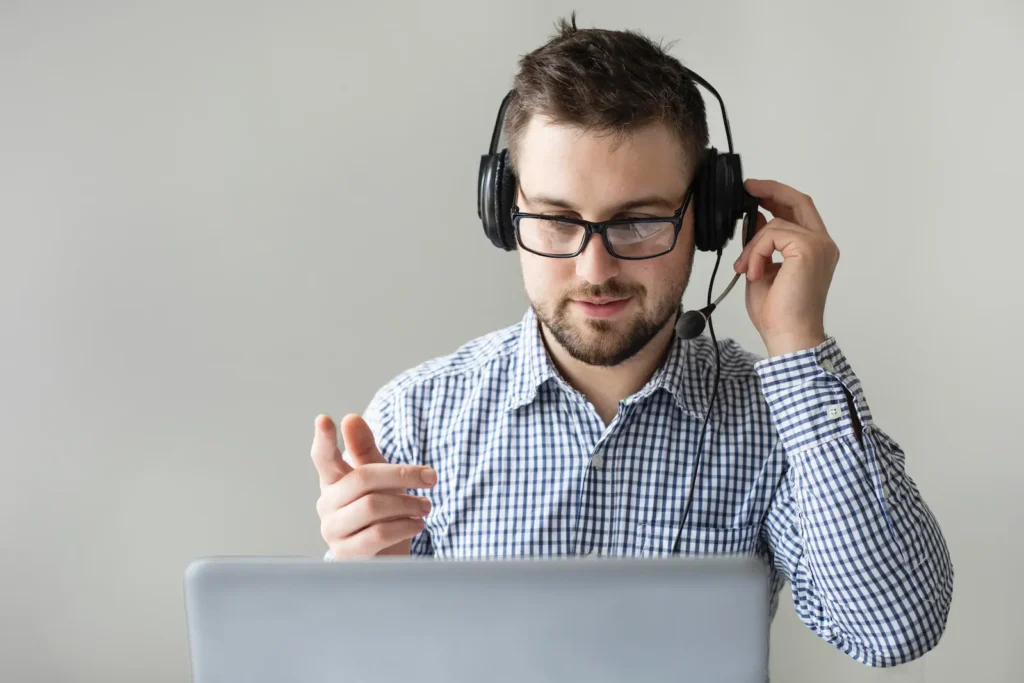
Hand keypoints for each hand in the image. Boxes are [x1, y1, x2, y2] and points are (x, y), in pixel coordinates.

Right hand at [311, 413, 435, 557]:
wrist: (387, 558)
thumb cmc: (383, 513)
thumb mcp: (380, 478)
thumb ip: (365, 450)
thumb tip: (351, 418)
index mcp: (333, 481)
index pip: (323, 458)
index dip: (323, 440)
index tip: (323, 419)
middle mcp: (326, 504)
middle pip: (362, 478)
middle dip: (402, 476)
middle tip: (431, 478)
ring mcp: (333, 530)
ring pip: (372, 506)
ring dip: (408, 504)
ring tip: (426, 506)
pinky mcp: (347, 554)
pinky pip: (379, 534)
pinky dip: (405, 526)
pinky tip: (417, 524)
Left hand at [733, 179, 838, 356]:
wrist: (788, 335)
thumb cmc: (778, 313)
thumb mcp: (762, 269)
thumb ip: (762, 244)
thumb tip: (756, 219)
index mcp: (815, 250)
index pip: (800, 211)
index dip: (778, 196)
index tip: (755, 192)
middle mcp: (823, 244)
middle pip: (799, 201)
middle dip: (771, 191)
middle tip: (748, 189)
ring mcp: (818, 245)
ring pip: (775, 224)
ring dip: (752, 246)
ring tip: (746, 270)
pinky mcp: (808, 248)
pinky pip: (771, 235)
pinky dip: (755, 252)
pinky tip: (753, 273)